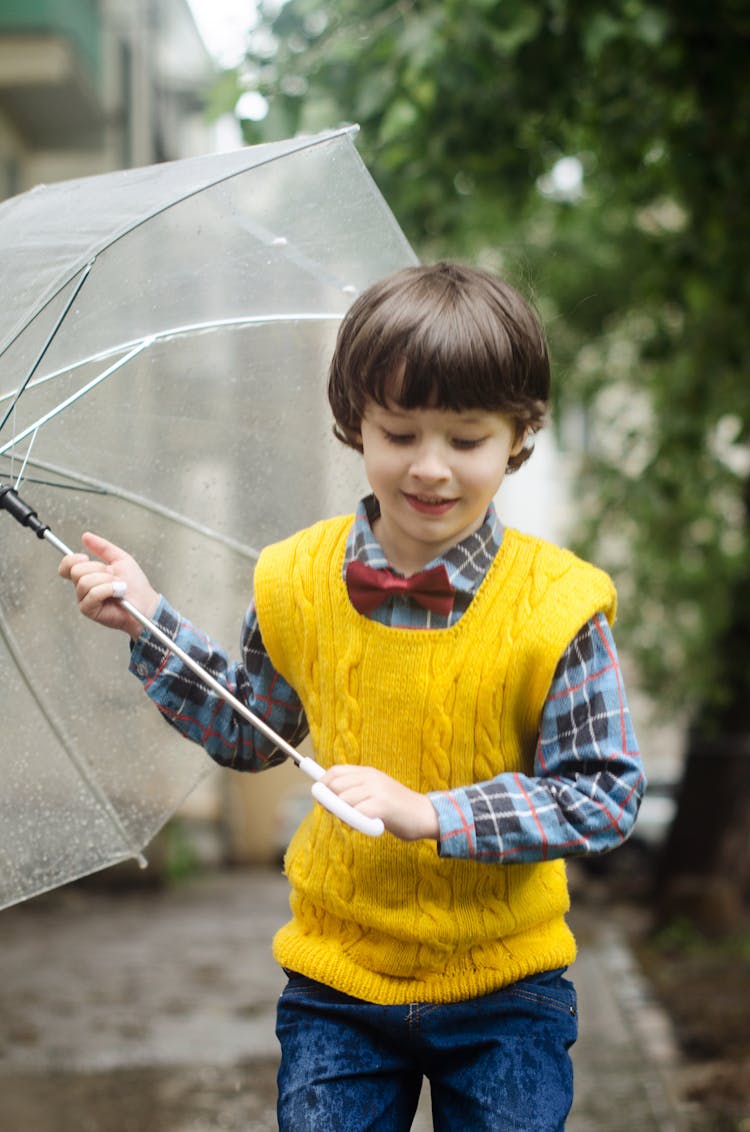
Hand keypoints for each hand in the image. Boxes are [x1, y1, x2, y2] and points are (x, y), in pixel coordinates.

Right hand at [58, 532, 159, 639]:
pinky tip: (118, 593)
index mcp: (88, 575)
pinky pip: (93, 594)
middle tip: (113, 576)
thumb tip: (86, 536)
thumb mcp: (120, 559)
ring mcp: (84, 600)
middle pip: (76, 571)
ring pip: (85, 582)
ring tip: (119, 586)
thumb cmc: (135, 585)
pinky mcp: (89, 610)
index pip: (67, 566)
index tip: (85, 557)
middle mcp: (83, 588)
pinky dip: (108, 590)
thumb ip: (103, 548)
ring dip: (107, 581)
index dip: (71, 560)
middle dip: (98, 569)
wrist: (146, 602)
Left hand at [319, 765, 438, 841]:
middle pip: (335, 785)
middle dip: (330, 802)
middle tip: (340, 815)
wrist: (425, 815)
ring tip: (357, 822)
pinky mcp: (383, 805)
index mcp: (368, 772)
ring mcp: (377, 790)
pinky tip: (367, 826)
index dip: (323, 784)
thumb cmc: (397, 809)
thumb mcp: (375, 793)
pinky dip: (356, 823)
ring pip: (343, 800)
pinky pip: (357, 814)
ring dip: (344, 815)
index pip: (335, 771)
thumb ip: (356, 792)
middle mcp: (371, 777)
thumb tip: (327, 798)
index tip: (321, 798)